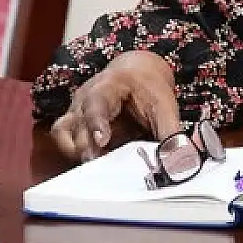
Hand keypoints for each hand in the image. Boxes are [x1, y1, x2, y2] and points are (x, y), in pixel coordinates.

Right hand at [50, 50, 182, 161]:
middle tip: (99, 165)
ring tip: (95, 168)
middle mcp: (85, 97)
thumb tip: (180, 163)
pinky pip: (65, 142)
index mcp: (108, 85)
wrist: (137, 75)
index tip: (102, 141)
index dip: (97, 122)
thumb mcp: (165, 107)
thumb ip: (171, 134)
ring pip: (62, 133)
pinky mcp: (75, 126)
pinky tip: (94, 167)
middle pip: (75, 123)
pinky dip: (75, 155)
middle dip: (85, 146)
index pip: (96, 102)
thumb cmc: (150, 89)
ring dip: (75, 152)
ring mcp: (76, 111)